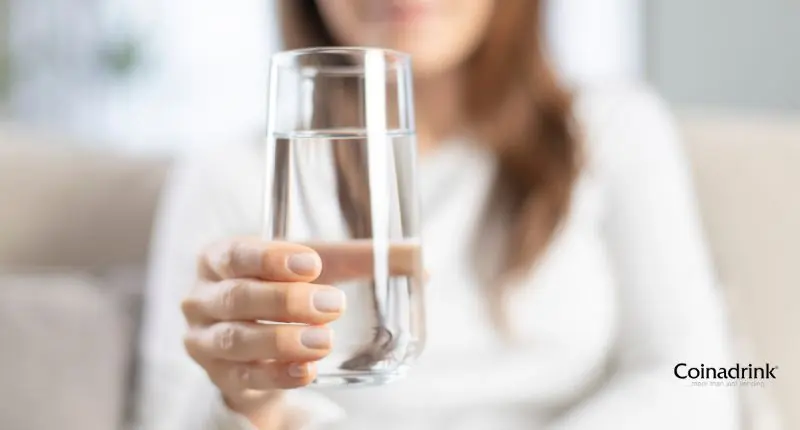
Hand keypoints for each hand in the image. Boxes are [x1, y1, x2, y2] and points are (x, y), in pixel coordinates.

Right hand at [182, 238, 345, 425]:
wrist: (257, 345)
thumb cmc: (284, 290)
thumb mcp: (317, 269)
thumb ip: (362, 260)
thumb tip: (417, 257)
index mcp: (218, 259)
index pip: (237, 254)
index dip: (272, 258)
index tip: (312, 264)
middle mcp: (202, 298)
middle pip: (236, 297)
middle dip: (284, 301)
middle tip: (331, 305)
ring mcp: (204, 339)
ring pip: (236, 339)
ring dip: (282, 340)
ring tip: (324, 341)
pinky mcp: (219, 376)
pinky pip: (246, 377)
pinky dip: (278, 374)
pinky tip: (307, 371)